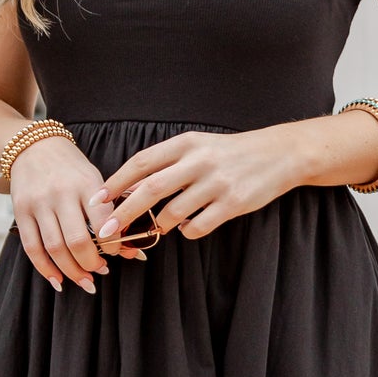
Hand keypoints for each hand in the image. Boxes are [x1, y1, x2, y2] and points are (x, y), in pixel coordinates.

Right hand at [9, 138, 146, 293]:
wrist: (34, 147)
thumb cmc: (72, 169)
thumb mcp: (95, 181)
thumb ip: (112, 213)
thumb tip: (131, 251)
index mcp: (86, 183)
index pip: (103, 221)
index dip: (112, 245)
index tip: (117, 253)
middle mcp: (61, 193)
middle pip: (77, 241)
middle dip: (91, 264)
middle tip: (100, 271)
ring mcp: (38, 203)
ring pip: (54, 248)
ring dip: (71, 271)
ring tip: (84, 280)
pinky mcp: (21, 211)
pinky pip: (32, 247)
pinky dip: (45, 268)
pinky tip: (58, 280)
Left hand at [96, 127, 305, 244]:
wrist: (279, 154)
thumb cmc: (231, 152)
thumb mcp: (199, 146)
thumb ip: (169, 163)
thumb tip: (132, 190)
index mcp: (185, 144)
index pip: (141, 163)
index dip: (116, 183)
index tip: (98, 200)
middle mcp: (199, 161)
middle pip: (150, 190)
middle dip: (124, 214)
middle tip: (106, 232)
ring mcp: (216, 183)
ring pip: (172, 213)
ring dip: (160, 225)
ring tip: (160, 227)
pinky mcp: (233, 203)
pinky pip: (197, 227)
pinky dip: (187, 231)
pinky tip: (189, 227)